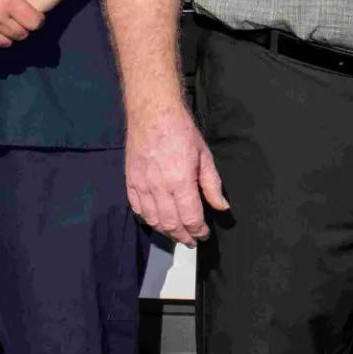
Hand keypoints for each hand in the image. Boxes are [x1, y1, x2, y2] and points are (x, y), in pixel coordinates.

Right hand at [126, 103, 229, 245]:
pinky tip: (157, 220)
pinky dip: (148, 219)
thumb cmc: (181, 130)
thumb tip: (221, 206)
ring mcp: (142, 185)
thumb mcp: (204, 156)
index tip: (204, 234)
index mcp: (180, 181)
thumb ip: (212, 185)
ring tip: (176, 233)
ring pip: (153, 220)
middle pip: (171, 223)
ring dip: (166, 231)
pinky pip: (137, 208)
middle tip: (191, 239)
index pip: (190, 218)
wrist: (152, 113)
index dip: (198, 231)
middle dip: (183, 235)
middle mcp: (159, 187)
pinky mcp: (131, 181)